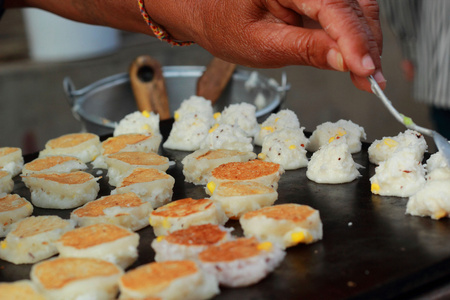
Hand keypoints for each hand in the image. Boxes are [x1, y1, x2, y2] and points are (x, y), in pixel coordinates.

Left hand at [149, 0, 384, 91]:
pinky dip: (356, 35)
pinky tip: (358, 58)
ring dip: (366, 41)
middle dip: (366, 44)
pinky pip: (348, 9)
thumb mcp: (261, 45)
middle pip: (352, 4)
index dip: (354, 39)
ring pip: (357, 6)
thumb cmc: (226, 27)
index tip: (366, 69)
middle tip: (372, 79)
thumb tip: (345, 61)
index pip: (331, 5)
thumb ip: (305, 50)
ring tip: (367, 74)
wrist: (211, 14)